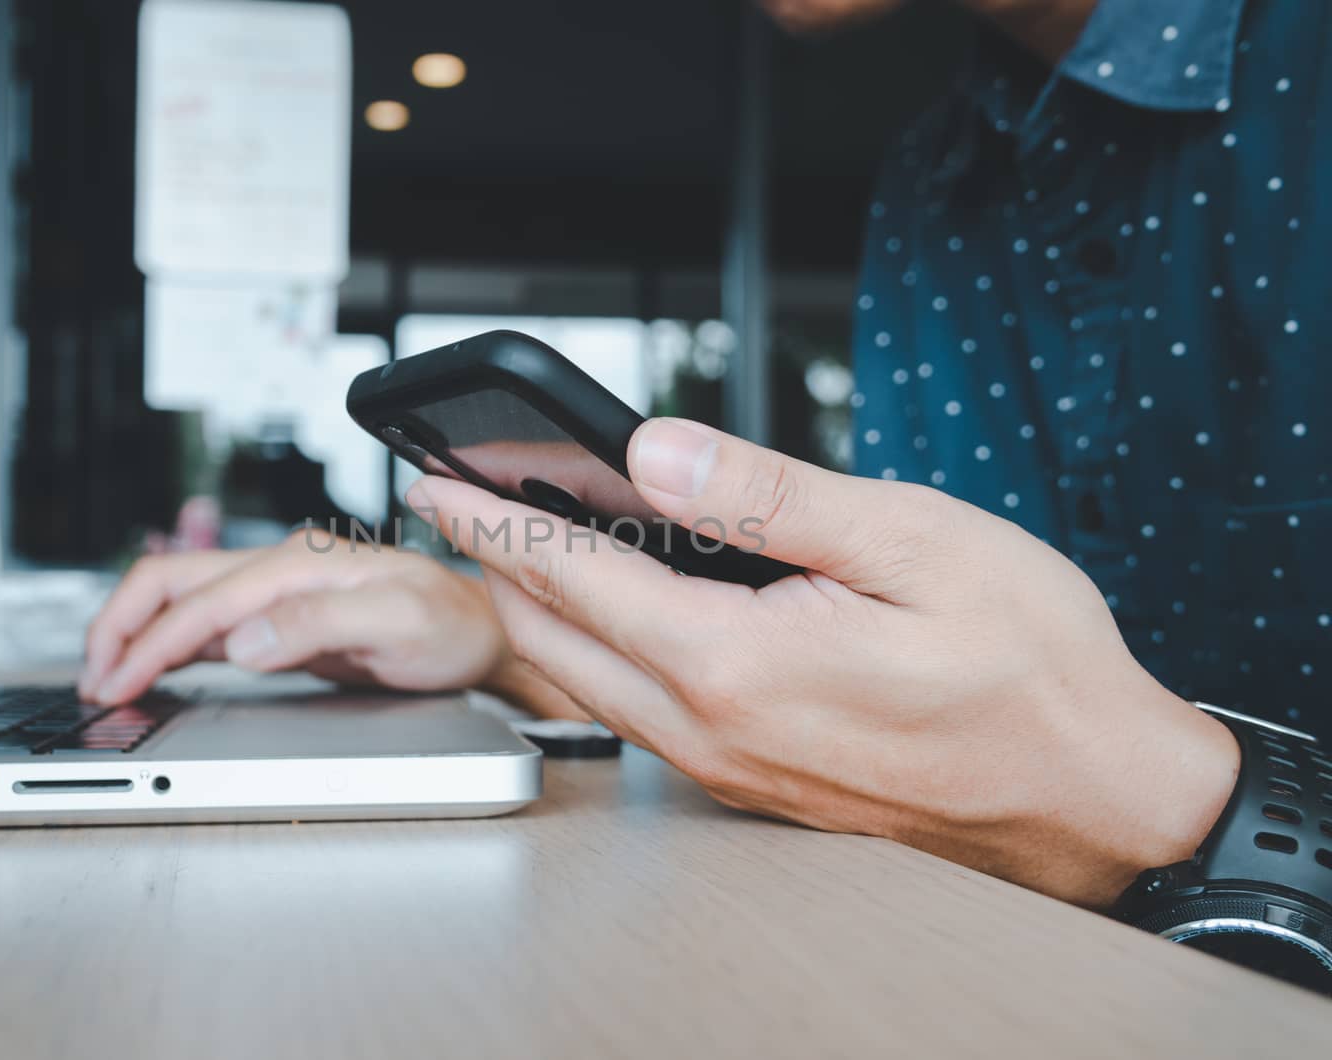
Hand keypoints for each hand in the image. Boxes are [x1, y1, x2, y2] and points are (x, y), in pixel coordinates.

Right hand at [78, 530, 586, 718]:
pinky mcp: (281, 617)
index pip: (201, 601)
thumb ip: (320, 623)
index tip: (118, 684)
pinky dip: (167, 643)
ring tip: (107, 680)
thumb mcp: (398, 622)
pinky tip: (153, 669)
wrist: (481, 631)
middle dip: (120, 627)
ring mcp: (277, 591)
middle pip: (171, 583)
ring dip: (136, 634)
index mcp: (299, 564)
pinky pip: (207, 621)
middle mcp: (280, 569)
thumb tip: (244, 639)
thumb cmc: (451, 625)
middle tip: (92, 680)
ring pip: (181, 599)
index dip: (150, 643)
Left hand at [407, 418, 1240, 907]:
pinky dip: (594, 655)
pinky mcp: (753, 782)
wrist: (1096, 794)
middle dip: (492, 567)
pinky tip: (606, 616)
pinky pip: (638, 715)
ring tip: (512, 549)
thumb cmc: (1029, 667)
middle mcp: (714, 731)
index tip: (437, 478)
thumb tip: (652, 450)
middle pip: (553, 641)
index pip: (572, 575)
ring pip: (587, 684)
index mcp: (738, 664)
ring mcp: (729, 769)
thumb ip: (764, 496)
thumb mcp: (909, 540)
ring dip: (535, 615)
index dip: (495, 517)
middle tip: (451, 506)